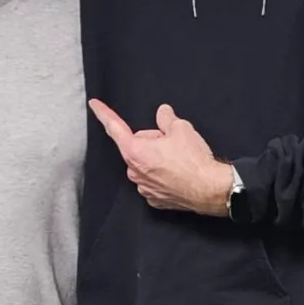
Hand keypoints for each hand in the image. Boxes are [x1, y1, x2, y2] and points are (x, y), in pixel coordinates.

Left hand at [87, 99, 234, 216]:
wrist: (209, 190)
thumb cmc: (193, 160)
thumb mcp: (181, 128)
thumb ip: (166, 118)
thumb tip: (162, 113)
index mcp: (135, 151)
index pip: (114, 127)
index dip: (104, 113)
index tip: (94, 104)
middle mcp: (134, 171)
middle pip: (136, 147)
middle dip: (150, 142)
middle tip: (172, 143)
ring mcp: (143, 188)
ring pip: (145, 165)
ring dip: (157, 160)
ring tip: (179, 161)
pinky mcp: (154, 199)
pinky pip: (153, 181)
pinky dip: (163, 176)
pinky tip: (178, 175)